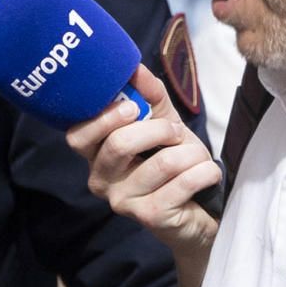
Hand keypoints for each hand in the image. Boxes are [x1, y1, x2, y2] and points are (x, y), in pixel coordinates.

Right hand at [64, 64, 220, 256]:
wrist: (199, 207)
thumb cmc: (174, 161)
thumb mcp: (163, 123)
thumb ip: (149, 95)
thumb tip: (135, 68)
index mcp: (96, 155)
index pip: (78, 135)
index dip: (104, 118)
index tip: (134, 108)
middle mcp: (101, 180)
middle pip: (119, 144)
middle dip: (160, 130)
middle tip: (176, 133)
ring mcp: (124, 202)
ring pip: (162, 162)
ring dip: (192, 153)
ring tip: (197, 157)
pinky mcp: (151, 217)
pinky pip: (185, 182)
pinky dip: (206, 171)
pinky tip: (207, 175)